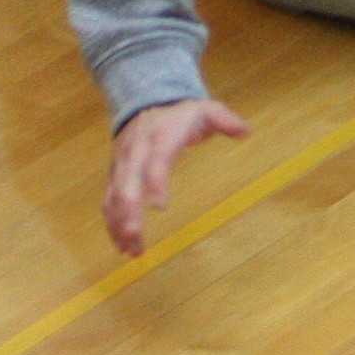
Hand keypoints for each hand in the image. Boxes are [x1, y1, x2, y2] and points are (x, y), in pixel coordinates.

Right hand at [101, 97, 248, 254]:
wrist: (145, 102)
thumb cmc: (179, 113)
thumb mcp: (206, 110)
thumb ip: (225, 120)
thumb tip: (246, 132)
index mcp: (158, 139)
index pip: (153, 163)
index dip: (155, 184)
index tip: (161, 206)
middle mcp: (134, 154)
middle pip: (125, 185)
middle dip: (128, 212)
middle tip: (136, 236)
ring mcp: (121, 166)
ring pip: (114, 198)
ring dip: (119, 225)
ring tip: (131, 251)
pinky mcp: (115, 176)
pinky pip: (109, 202)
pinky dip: (112, 224)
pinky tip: (122, 244)